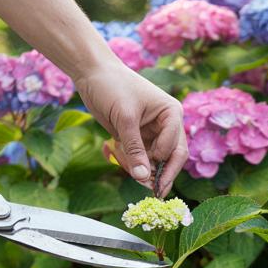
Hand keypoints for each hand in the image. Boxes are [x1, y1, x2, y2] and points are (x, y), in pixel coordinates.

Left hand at [74, 61, 187, 196]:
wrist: (92, 73)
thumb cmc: (113, 87)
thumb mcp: (125, 119)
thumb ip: (135, 150)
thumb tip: (144, 178)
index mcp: (171, 114)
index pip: (175, 148)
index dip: (162, 164)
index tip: (146, 175)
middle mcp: (167, 124)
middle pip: (172, 157)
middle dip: (161, 174)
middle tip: (154, 194)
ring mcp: (153, 132)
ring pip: (156, 161)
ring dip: (143, 169)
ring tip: (125, 165)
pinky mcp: (139, 137)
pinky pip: (141, 158)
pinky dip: (131, 162)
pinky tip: (118, 154)